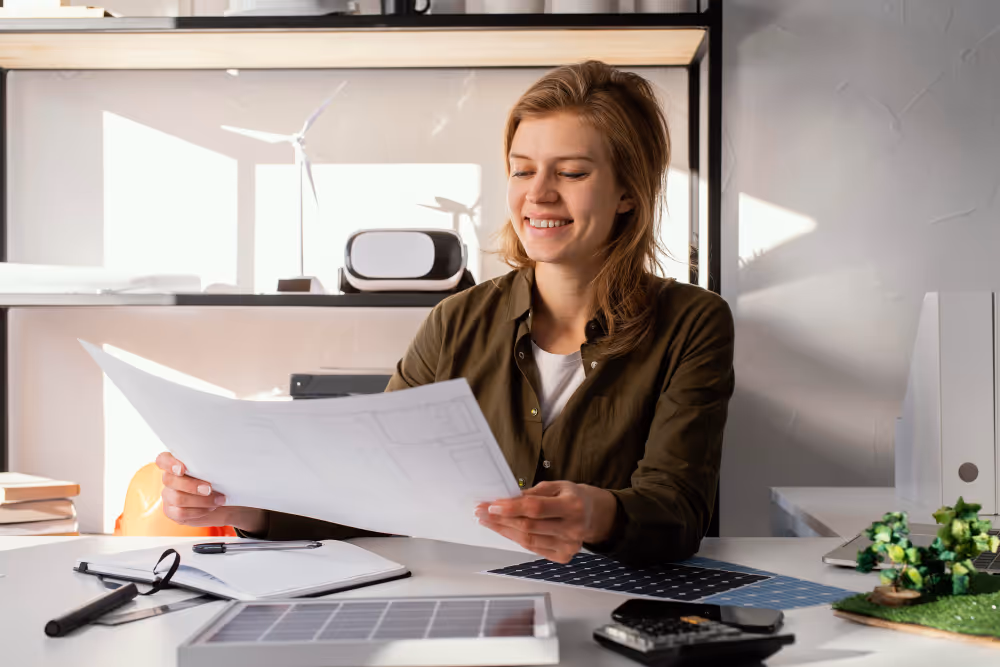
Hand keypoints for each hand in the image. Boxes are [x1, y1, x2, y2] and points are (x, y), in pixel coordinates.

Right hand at [154, 452, 266, 533]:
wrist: (225, 503)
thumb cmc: (219, 482)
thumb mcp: (216, 471)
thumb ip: (209, 465)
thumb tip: (218, 460)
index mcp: (177, 464)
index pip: (162, 460)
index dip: (169, 464)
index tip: (182, 468)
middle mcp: (169, 479)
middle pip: (170, 480)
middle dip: (192, 485)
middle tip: (209, 489)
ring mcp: (168, 496)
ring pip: (177, 498)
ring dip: (200, 500)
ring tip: (218, 500)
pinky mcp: (171, 512)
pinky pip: (180, 513)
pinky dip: (198, 511)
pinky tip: (209, 508)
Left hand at [474, 481, 617, 563]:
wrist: (594, 515)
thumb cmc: (572, 497)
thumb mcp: (556, 486)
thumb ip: (533, 494)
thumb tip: (506, 500)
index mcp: (573, 506)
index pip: (535, 509)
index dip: (511, 508)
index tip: (491, 505)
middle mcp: (572, 528)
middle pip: (529, 527)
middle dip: (500, 519)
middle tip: (481, 512)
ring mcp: (569, 546)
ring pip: (527, 541)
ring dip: (504, 530)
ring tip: (487, 521)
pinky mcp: (563, 556)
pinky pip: (533, 549)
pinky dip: (515, 539)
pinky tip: (504, 530)